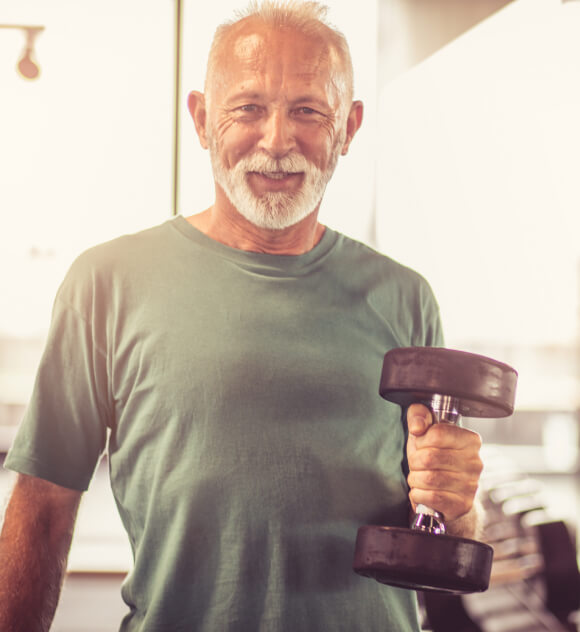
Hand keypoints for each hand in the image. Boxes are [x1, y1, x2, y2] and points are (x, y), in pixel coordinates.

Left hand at [406, 403, 482, 523]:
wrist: (445, 493)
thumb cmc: (434, 459)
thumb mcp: (424, 433)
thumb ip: (419, 416)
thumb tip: (417, 426)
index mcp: (470, 440)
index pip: (437, 433)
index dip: (421, 440)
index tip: (422, 445)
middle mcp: (475, 462)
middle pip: (429, 457)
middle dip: (415, 462)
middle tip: (418, 464)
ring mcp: (471, 485)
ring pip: (428, 479)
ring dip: (416, 479)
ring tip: (421, 477)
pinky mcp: (463, 504)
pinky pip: (430, 497)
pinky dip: (418, 494)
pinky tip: (423, 491)